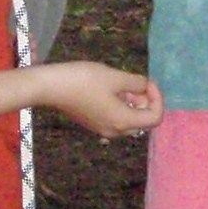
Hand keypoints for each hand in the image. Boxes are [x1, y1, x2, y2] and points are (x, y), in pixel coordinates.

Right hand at [41, 63, 163, 137]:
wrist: (50, 87)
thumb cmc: (83, 80)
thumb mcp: (115, 77)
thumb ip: (136, 83)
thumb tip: (145, 86)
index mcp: (123, 121)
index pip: (155, 117)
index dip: (157, 98)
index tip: (147, 82)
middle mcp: (115, 131)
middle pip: (143, 121)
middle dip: (145, 100)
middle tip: (135, 83)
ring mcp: (103, 129)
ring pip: (129, 119)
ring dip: (132, 102)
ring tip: (122, 83)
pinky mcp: (93, 124)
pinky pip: (116, 118)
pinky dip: (120, 105)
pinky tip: (110, 89)